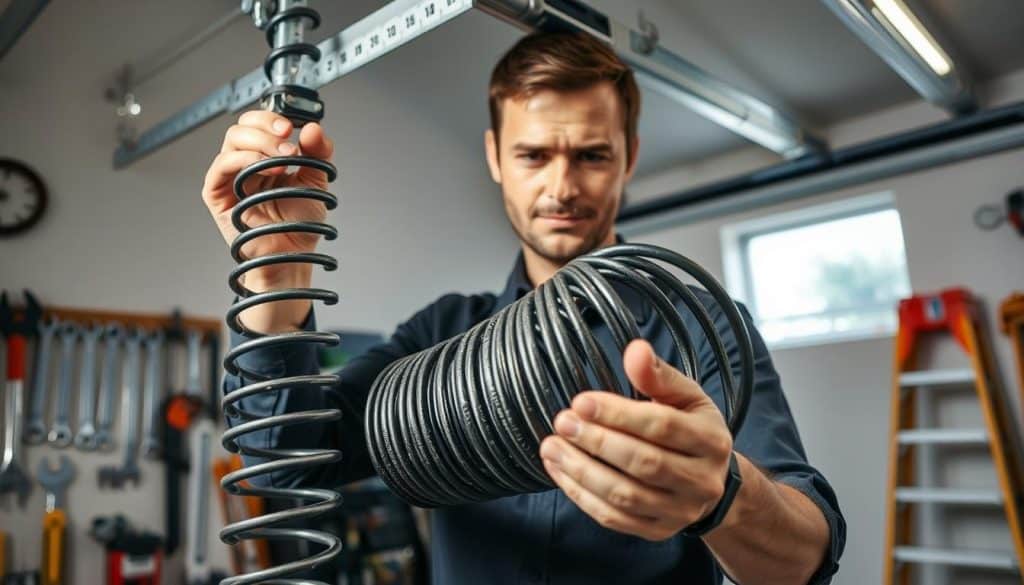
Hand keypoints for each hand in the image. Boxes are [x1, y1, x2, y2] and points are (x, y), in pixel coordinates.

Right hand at [201, 110, 334, 331]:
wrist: (294, 256)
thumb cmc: (300, 225)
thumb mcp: (317, 182)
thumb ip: (318, 154)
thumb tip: (314, 128)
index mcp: (265, 157)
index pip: (259, 124)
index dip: (273, 119)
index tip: (293, 127)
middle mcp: (244, 164)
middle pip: (242, 127)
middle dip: (267, 127)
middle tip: (288, 140)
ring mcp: (229, 178)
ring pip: (233, 142)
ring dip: (260, 143)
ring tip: (284, 158)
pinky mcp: (217, 195)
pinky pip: (221, 166)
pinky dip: (244, 160)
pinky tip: (265, 166)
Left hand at [539, 339, 733, 540]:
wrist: (711, 482)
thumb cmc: (691, 429)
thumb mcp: (685, 396)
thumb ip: (658, 375)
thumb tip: (635, 349)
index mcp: (711, 440)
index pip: (662, 426)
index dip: (619, 414)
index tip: (581, 401)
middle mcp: (701, 481)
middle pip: (644, 463)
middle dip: (597, 441)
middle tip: (562, 422)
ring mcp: (680, 511)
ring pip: (625, 495)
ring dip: (582, 471)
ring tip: (552, 446)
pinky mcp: (657, 531)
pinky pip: (614, 518)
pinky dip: (581, 496)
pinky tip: (560, 471)